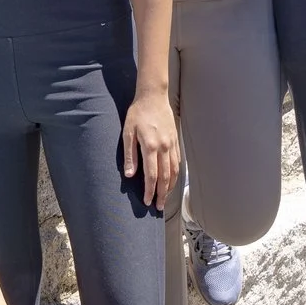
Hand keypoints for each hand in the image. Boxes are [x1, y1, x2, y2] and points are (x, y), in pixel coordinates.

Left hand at [122, 94, 181, 212]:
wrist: (153, 97)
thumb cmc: (137, 114)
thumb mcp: (127, 132)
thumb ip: (130, 155)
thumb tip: (130, 175)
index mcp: (150, 147)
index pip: (151, 175)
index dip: (149, 190)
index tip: (147, 201)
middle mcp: (164, 148)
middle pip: (165, 177)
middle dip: (161, 194)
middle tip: (158, 207)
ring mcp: (172, 144)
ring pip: (174, 171)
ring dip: (170, 187)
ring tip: (165, 198)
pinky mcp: (175, 141)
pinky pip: (178, 162)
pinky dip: (176, 175)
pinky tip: (172, 182)